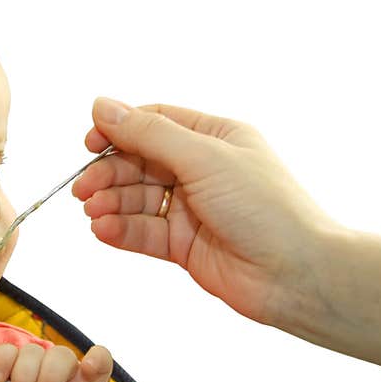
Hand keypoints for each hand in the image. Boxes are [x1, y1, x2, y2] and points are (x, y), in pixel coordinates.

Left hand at [0, 343, 113, 381]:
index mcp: (14, 371)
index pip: (6, 352)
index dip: (0, 361)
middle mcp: (41, 366)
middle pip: (32, 352)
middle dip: (23, 375)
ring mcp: (69, 372)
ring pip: (61, 355)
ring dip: (49, 376)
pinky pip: (101, 359)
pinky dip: (96, 358)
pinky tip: (88, 368)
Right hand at [72, 98, 332, 324]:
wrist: (296, 275)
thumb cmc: (267, 209)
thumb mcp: (203, 158)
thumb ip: (148, 134)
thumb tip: (103, 106)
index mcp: (214, 138)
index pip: (153, 123)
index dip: (118, 131)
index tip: (90, 144)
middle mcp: (201, 170)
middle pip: (138, 163)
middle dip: (108, 174)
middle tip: (84, 189)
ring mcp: (191, 208)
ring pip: (136, 199)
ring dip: (110, 204)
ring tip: (94, 213)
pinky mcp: (183, 244)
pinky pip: (143, 232)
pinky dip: (120, 230)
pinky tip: (104, 230)